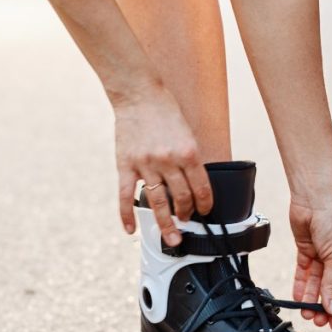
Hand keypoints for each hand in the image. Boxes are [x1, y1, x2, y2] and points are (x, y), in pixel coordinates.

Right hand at [113, 86, 212, 245]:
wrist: (138, 94)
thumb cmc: (164, 110)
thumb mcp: (187, 132)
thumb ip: (189, 158)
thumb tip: (192, 184)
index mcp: (188, 152)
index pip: (202, 188)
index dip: (205, 204)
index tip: (204, 211)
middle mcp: (168, 161)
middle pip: (182, 198)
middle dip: (187, 214)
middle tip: (187, 222)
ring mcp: (146, 165)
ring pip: (158, 202)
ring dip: (166, 223)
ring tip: (171, 237)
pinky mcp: (126, 165)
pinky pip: (126, 196)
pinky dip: (127, 215)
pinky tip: (130, 229)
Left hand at [290, 192, 331, 330]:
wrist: (312, 197)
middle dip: (325, 304)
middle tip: (319, 321)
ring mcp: (324, 253)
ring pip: (317, 281)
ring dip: (312, 297)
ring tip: (307, 313)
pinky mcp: (307, 249)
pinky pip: (304, 272)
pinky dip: (302, 285)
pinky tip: (299, 298)